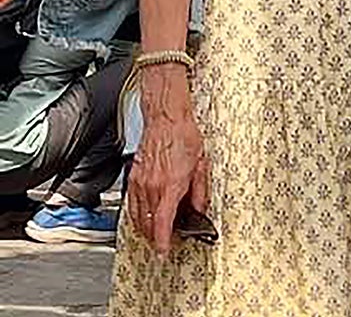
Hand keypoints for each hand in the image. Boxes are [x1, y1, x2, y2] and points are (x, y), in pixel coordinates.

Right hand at [128, 74, 208, 255]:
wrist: (167, 118)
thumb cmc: (184, 136)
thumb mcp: (201, 165)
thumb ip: (199, 192)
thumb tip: (198, 210)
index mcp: (171, 185)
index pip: (162, 223)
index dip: (162, 242)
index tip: (163, 252)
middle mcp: (152, 187)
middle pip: (148, 225)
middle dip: (155, 238)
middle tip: (165, 240)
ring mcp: (140, 182)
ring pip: (137, 217)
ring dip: (145, 229)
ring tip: (155, 232)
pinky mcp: (133, 177)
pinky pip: (131, 204)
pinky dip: (136, 215)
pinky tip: (143, 216)